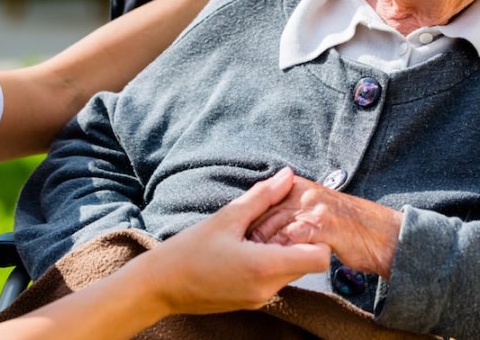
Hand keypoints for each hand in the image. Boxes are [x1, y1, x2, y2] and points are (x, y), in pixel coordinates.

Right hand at [134, 167, 330, 316]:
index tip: (299, 220)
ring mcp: (260, 299)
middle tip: (274, 221)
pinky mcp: (251, 303)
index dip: (317, 237)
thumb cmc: (188, 251)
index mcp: (265, 267)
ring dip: (282, 251)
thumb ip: (262, 197)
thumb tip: (287, 176)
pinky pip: (273, 280)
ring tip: (254, 234)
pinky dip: (268, 263)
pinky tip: (244, 249)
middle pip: (306, 264)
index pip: (320, 258)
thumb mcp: (227, 217)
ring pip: (290, 272)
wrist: (159, 286)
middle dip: (298, 241)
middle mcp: (268, 289)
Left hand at [247, 173, 402, 278]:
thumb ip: (290, 213)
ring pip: (274, 229)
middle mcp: (302, 193)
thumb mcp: (316, 211)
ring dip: (260, 249)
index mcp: (298, 187)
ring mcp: (312, 209)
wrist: (382, 234)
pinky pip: (292, 242)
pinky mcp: (321, 226)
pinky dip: (279, 255)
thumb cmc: (348, 228)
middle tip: (237, 256)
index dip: (246, 225)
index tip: (236, 242)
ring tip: (250, 265)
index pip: (261, 203)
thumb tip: (260, 227)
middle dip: (249, 238)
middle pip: (263, 216)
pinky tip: (273, 267)